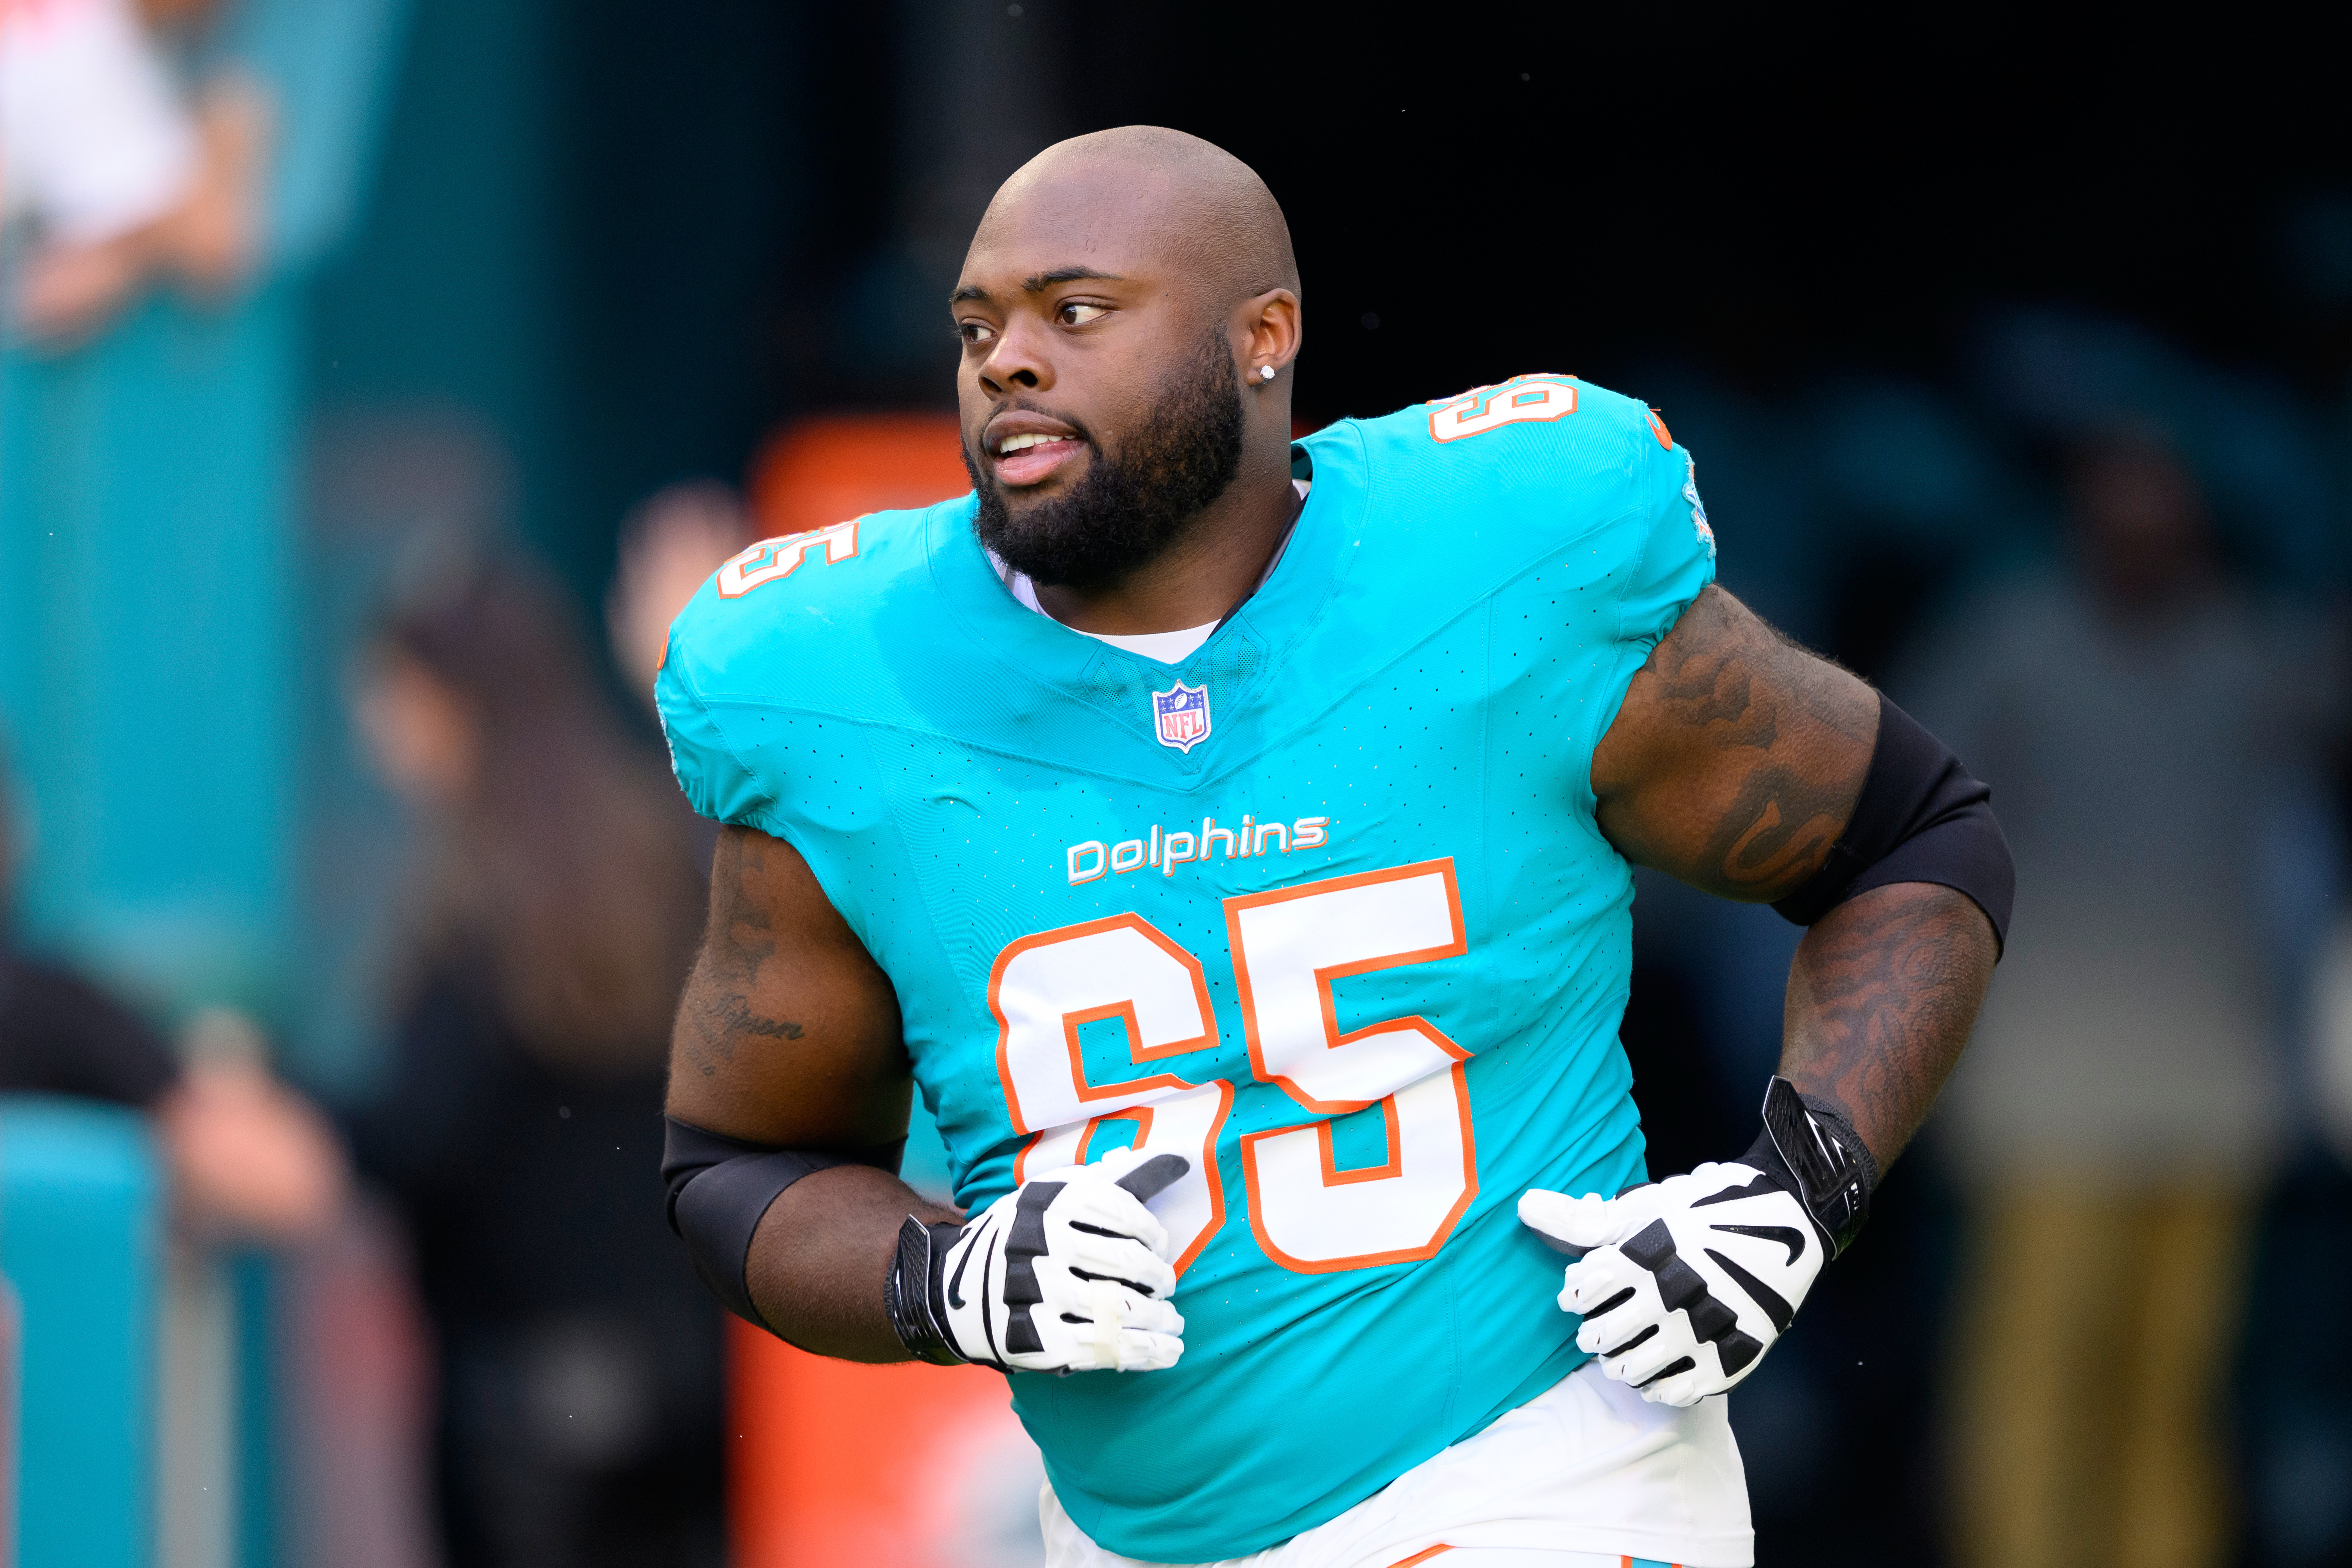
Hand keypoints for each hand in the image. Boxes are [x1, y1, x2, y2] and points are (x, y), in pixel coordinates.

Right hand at [929, 1146, 1188, 1373]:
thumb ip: (1117, 1180)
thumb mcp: (1058, 1197)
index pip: (1123, 1213)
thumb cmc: (1025, 1238)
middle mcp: (1042, 1244)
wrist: (955, 1290)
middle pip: (1125, 1262)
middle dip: (1159, 1277)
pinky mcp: (1039, 1340)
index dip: (1153, 1234)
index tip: (1159, 1246)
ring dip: (1160, 1319)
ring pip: (1120, 1309)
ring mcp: (1039, 1295)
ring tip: (1173, 1322)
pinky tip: (1166, 1351)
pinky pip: (1106, 1347)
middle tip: (1167, 1285)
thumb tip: (1180, 1155)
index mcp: (1050, 1202)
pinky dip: (1146, 1352)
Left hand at [1518, 1161, 1822, 1406]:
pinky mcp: (1729, 1358)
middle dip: (1592, 1333)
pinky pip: (1675, 1391)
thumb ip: (1583, 1220)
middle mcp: (1671, 1294)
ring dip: (1619, 1363)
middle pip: (1600, 1335)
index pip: (1582, 1290)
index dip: (1575, 1294)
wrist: (1784, 1223)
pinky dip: (1658, 1386)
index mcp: (1645, 1255)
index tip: (1581, 1294)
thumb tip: (1525, 1207)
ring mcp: (1701, 1329)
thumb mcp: (1644, 1208)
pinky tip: (1657, 1371)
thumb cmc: (1703, 1212)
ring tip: (1623, 1352)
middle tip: (1599, 1329)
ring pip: (1632, 1368)